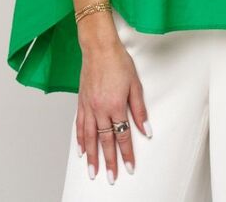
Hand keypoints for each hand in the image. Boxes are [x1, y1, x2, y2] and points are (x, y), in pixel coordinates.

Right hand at [75, 36, 151, 183]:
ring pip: (89, 137)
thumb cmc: (118, 62)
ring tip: (92, 171)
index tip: (129, 167)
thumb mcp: (135, 84)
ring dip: (91, 156)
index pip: (122, 135)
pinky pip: (79, 125)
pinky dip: (80, 139)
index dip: (126, 153)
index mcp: (115, 105)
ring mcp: (89, 106)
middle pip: (105, 140)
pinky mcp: (81, 101)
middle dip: (108, 161)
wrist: (99, 47)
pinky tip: (81, 150)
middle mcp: (100, 109)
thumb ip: (140, 110)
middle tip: (110, 178)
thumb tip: (146, 130)